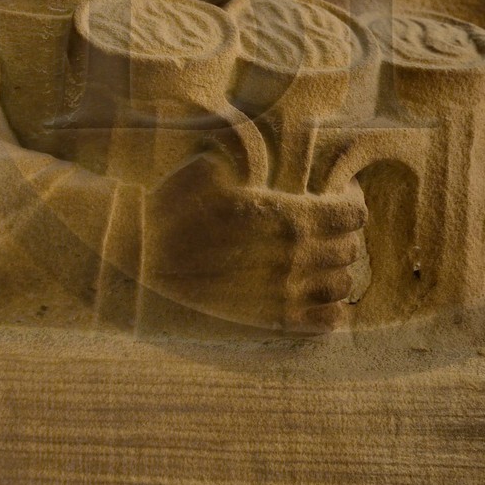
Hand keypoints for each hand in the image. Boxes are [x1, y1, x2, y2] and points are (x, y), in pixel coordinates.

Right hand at [144, 154, 366, 333]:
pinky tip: (311, 299)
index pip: (349, 214)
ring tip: (319, 266)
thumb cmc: (164, 216)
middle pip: (348, 250)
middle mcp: (291, 257)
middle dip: (343, 238)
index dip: (351, 205)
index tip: (342, 201)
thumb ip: (238, 158)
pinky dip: (328, 311)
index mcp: (282, 215)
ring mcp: (283, 295)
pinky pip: (326, 323)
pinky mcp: (271, 326)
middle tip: (327, 232)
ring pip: (342, 286)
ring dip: (336, 274)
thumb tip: (253, 158)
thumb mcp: (202, 170)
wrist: (133, 271)